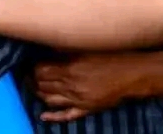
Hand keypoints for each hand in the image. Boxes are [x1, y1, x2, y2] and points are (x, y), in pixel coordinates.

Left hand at [33, 51, 151, 122]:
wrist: (134, 73)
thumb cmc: (112, 55)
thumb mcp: (87, 47)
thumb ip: (66, 48)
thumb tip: (47, 46)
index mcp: (70, 68)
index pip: (40, 70)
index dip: (33, 67)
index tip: (31, 63)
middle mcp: (72, 85)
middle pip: (42, 85)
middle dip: (33, 80)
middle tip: (29, 75)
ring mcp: (79, 99)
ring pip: (50, 100)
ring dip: (39, 95)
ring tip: (35, 88)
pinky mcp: (87, 108)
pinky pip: (67, 116)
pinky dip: (53, 117)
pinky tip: (44, 116)